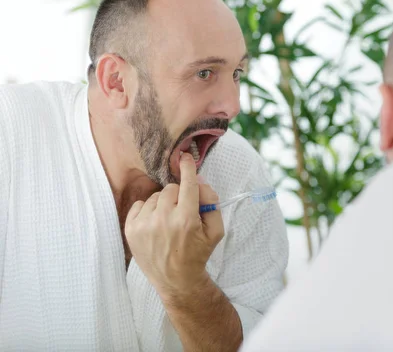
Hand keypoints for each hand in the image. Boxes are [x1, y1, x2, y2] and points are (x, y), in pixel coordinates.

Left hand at [125, 152, 224, 299]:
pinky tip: (155, 224)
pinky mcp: (131, 230)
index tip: (185, 157)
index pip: (187, 184)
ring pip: (156, 196)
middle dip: (179, 195)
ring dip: (163, 203)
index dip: (188, 167)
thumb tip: (199, 181)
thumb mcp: (216, 230)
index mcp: (187, 220)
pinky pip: (140, 204)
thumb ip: (211, 202)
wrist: (176, 280)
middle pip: (171, 188)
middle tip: (183, 211)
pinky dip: (148, 210)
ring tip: (168, 221)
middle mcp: (164, 220)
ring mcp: (145, 225)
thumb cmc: (198, 253)